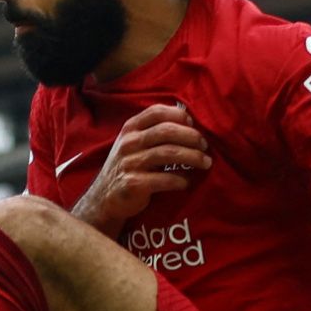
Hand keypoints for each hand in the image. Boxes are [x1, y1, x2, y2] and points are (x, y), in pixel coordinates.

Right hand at [71, 103, 208, 232]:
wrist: (104, 198)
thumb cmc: (128, 167)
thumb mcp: (134, 143)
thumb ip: (153, 130)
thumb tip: (188, 120)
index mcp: (130, 128)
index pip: (157, 112)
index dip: (179, 115)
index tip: (193, 124)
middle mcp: (129, 143)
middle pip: (167, 131)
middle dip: (191, 137)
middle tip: (205, 146)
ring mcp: (130, 163)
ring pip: (169, 153)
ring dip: (193, 157)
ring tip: (206, 163)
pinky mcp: (133, 184)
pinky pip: (163, 179)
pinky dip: (180, 180)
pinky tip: (187, 182)